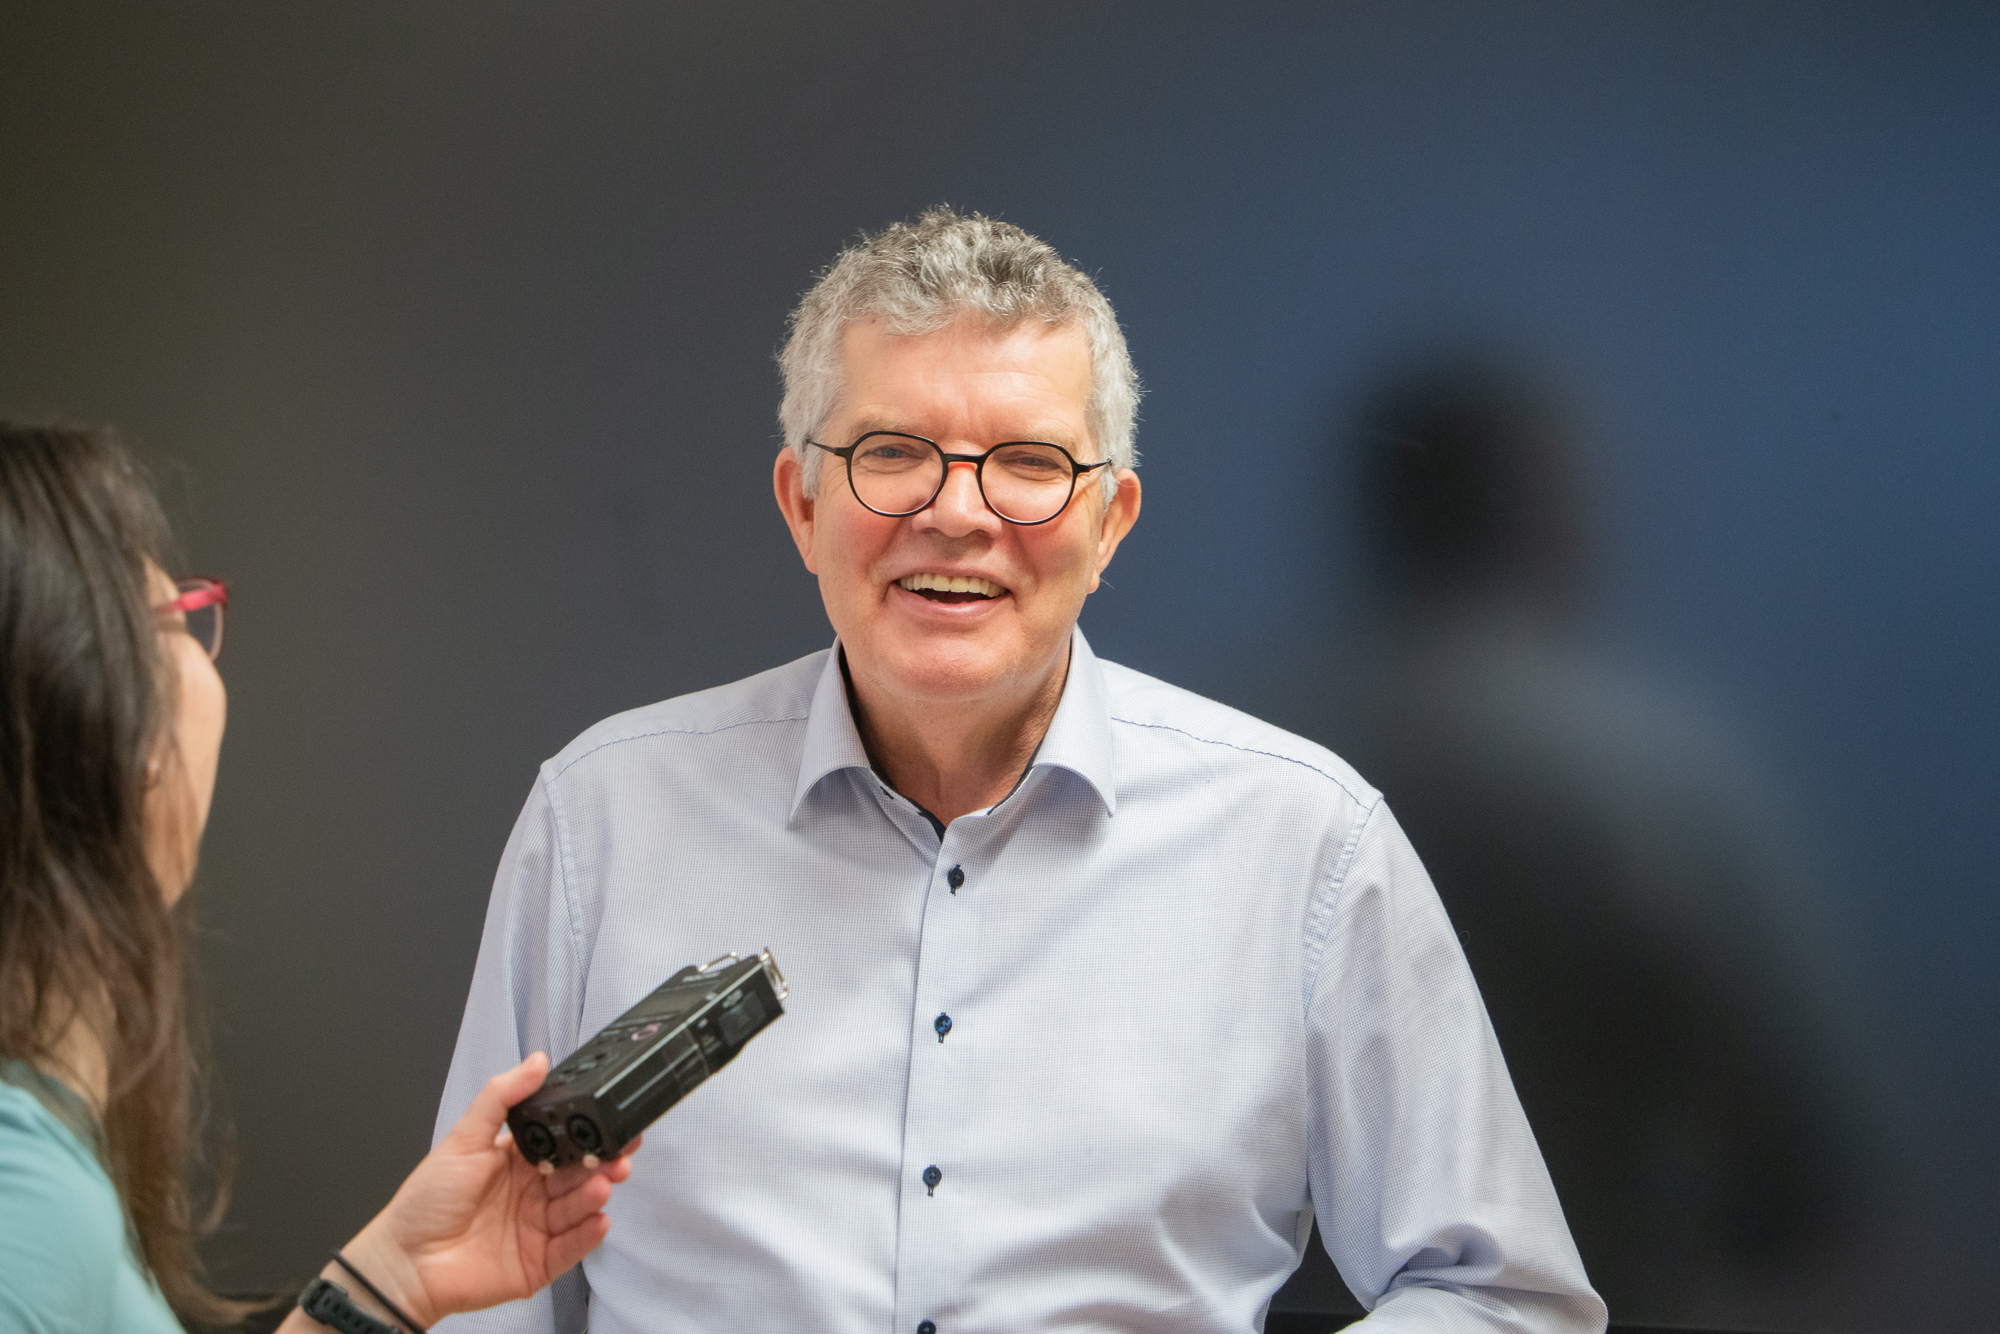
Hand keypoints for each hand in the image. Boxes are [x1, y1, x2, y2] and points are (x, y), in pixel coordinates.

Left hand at [334, 1054, 638, 1326]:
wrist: (404, 1263)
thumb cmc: (426, 1202)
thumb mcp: (463, 1140)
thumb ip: (500, 1097)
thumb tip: (535, 1060)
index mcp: (517, 1160)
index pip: (563, 1142)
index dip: (588, 1133)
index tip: (610, 1122)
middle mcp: (532, 1192)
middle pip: (578, 1174)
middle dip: (602, 1164)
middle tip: (618, 1156)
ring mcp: (537, 1228)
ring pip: (578, 1207)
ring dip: (595, 1195)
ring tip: (601, 1186)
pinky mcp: (539, 1262)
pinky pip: (572, 1248)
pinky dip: (588, 1235)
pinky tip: (598, 1221)